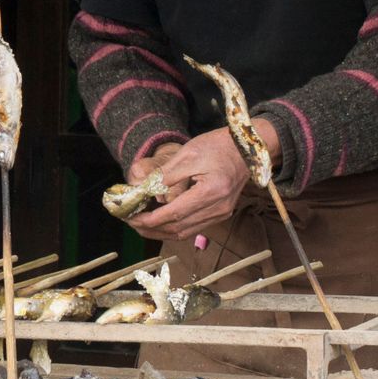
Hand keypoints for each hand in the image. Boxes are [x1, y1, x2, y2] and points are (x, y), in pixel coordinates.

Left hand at [127, 122, 271, 241]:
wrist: (247, 147)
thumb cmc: (218, 146)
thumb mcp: (188, 154)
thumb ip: (164, 175)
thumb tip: (142, 192)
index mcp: (211, 192)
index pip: (174, 214)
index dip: (150, 219)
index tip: (130, 217)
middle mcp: (219, 208)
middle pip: (178, 228)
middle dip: (151, 228)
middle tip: (130, 221)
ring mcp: (222, 213)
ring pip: (185, 232)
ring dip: (160, 231)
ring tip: (140, 224)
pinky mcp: (222, 213)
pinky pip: (194, 227)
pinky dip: (174, 228)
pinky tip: (160, 222)